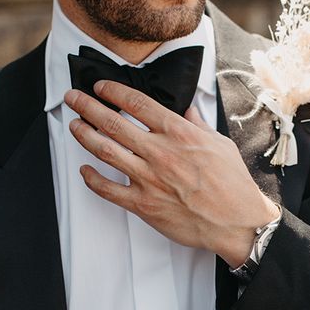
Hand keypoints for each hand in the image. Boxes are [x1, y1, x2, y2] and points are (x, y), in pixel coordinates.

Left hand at [64, 81, 279, 266]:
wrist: (236, 221)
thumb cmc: (231, 183)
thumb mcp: (219, 142)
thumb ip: (198, 124)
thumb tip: (188, 110)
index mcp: (177, 132)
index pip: (137, 103)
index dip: (113, 92)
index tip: (101, 87)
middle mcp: (159, 151)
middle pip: (113, 122)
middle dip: (87, 106)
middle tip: (73, 98)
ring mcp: (148, 178)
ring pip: (105, 151)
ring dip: (84, 135)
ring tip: (74, 125)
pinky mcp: (143, 204)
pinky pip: (108, 190)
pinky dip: (92, 179)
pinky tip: (84, 170)